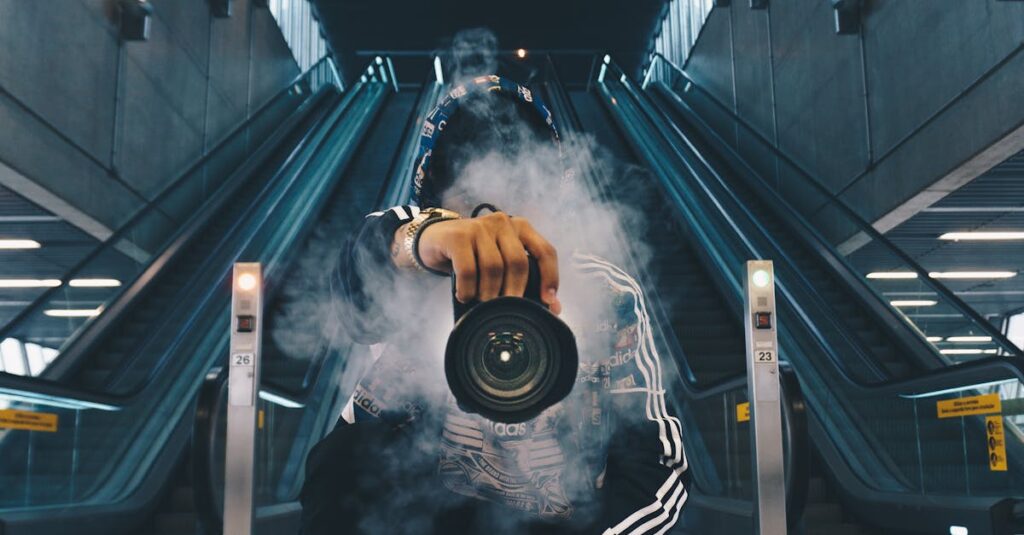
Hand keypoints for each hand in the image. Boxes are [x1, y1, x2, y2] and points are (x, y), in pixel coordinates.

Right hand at [415, 212, 560, 312]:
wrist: (434, 241)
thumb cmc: (473, 255)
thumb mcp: (500, 263)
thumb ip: (525, 279)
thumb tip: (553, 308)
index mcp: (520, 228)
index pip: (545, 251)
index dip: (550, 277)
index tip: (548, 302)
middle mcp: (503, 222)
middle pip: (518, 262)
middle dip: (514, 292)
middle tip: (506, 310)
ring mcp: (479, 226)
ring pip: (493, 267)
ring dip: (488, 293)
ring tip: (481, 303)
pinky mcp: (458, 235)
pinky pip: (468, 269)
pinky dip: (468, 289)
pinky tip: (464, 296)